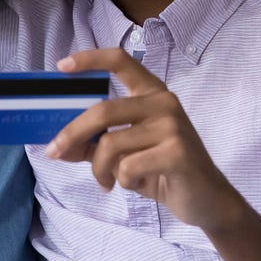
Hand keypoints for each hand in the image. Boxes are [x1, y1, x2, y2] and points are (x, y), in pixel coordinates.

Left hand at [44, 48, 245, 232]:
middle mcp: (164, 102)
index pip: (120, 62)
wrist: (206, 200)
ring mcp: (173, 126)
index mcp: (152, 93)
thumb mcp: (126, 154)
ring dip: (99, 169)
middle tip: (54, 152)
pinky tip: (136, 184)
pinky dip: (122, 181)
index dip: (89, 59)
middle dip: (72, 134)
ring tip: (107, 181)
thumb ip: (95, 145)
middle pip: (103, 111)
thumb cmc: (162, 171)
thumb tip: (57, 147)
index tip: (61, 66)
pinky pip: (128, 167)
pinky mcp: (177, 152)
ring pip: (111, 144)